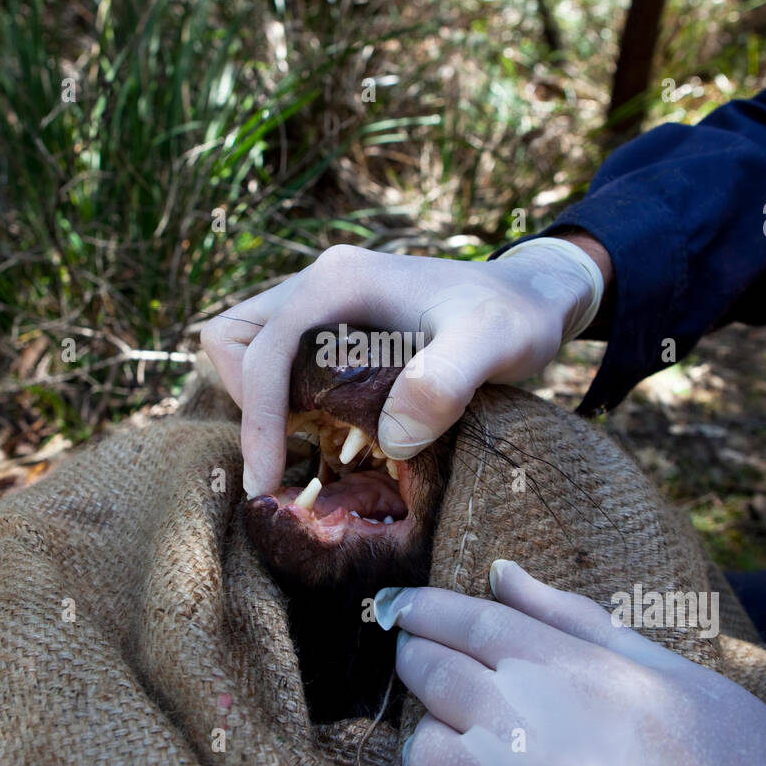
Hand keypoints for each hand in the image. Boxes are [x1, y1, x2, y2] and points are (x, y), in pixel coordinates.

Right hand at [200, 238, 605, 495]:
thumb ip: (445, 383)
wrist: (532, 298)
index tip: (267, 483)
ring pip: (250, 350)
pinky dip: (287, 401)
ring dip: (263, 403)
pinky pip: (280, 362)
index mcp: (338, 281)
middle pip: (233, 341)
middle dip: (248, 404)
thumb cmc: (514, 318)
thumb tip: (391, 437)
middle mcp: (319, 283)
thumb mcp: (493, 345)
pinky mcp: (332, 325)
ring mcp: (322, 303)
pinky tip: (331, 436)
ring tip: (309, 450)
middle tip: (290, 458)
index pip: (261, 352)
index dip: (257, 421)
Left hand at [374, 560, 765, 765]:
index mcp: (579, 671)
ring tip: (462, 744)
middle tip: (431, 668)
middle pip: (432, 675)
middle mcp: (537, 727)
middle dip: (421, 663)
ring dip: (431, 742)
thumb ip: (575, 621)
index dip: (423, 608)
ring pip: (420, 753)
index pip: (469, 620)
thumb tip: (501, 573)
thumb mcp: (672, 673)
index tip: (401, 609)